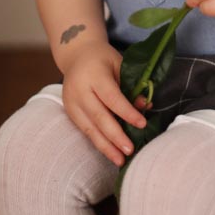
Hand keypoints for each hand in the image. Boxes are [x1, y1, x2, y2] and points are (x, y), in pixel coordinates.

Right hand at [61, 40, 146, 166]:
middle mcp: (80, 90)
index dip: (127, 112)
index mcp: (94, 75)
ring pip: (89, 128)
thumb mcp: (119, 65)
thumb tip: (145, 107)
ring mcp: (71, 102)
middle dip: (115, 136)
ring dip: (106, 146)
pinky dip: (98, 142)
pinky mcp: (69, 112)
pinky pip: (85, 130)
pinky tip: (110, 152)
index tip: (142, 124)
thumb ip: (131, 85)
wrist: (77, 54)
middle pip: (99, 116)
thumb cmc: (103, 59)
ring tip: (120, 160)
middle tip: (130, 150)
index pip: (112, 97)